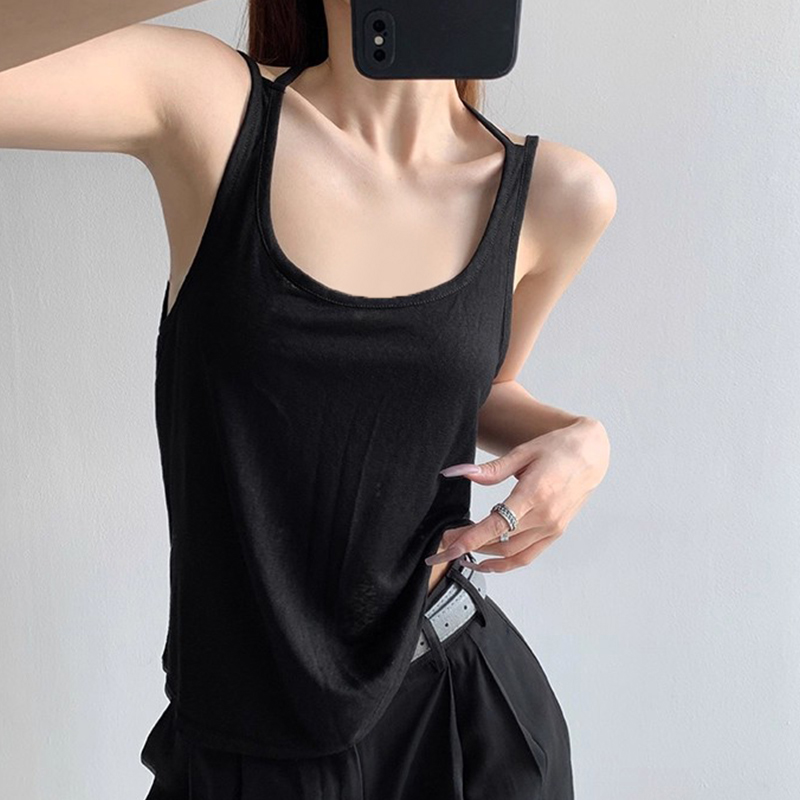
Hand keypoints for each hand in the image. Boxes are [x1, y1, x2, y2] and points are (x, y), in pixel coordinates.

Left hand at [424, 417, 609, 572]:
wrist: (591, 455)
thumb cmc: (558, 449)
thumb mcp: (522, 452)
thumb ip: (490, 469)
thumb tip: (459, 472)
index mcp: (535, 494)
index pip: (496, 524)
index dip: (469, 539)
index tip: (447, 546)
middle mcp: (545, 516)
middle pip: (499, 542)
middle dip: (467, 546)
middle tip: (444, 542)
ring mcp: (552, 528)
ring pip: (511, 554)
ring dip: (483, 556)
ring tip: (459, 551)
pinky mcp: (555, 533)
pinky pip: (527, 556)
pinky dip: (505, 564)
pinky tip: (486, 561)